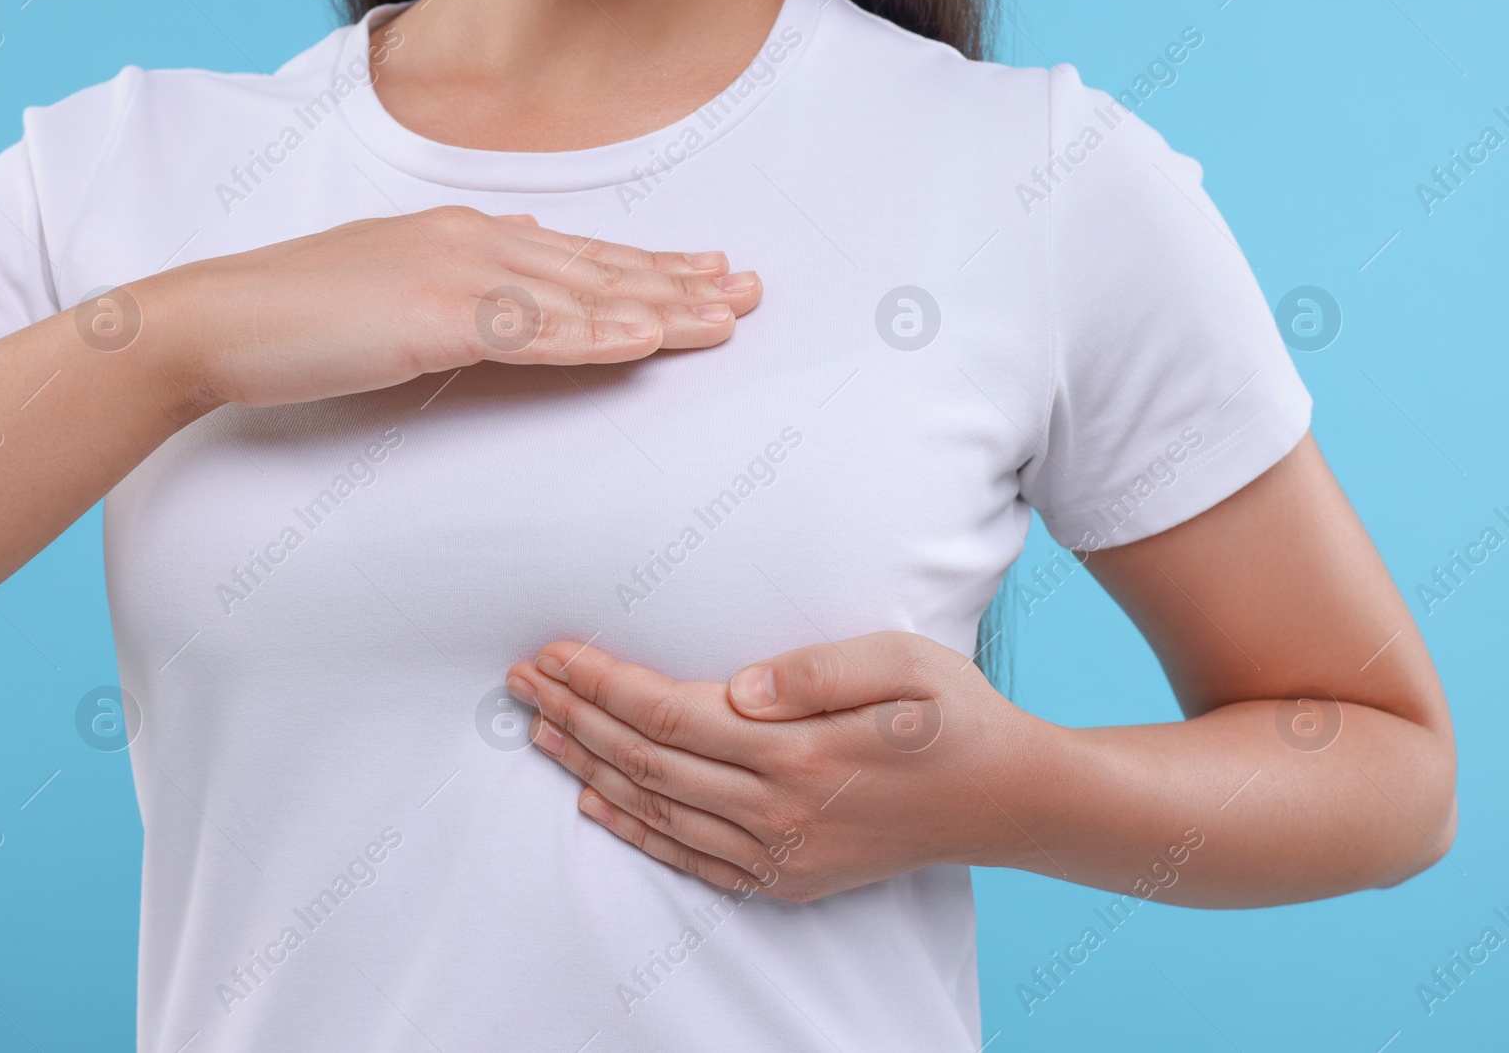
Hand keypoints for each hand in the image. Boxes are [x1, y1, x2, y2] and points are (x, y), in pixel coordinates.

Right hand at [140, 209, 760, 408]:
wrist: (220, 318)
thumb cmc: (302, 314)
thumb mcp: (397, 287)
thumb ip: (460, 286)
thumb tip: (513, 280)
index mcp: (468, 236)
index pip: (580, 257)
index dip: (650, 267)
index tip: (708, 273)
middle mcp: (476, 242)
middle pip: (599, 270)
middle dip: (681, 283)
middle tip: (750, 293)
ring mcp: (459, 274)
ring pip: (583, 296)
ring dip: (660, 308)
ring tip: (726, 319)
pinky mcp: (438, 316)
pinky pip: (535, 331)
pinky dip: (596, 334)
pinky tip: (647, 339)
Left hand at [505, 632, 1047, 901]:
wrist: (1010, 802)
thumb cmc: (957, 718)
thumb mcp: (906, 664)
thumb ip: (819, 671)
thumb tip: (738, 687)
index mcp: (799, 751)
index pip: (669, 715)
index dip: (603, 683)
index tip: (555, 654)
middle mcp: (778, 811)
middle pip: (646, 762)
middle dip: (576, 716)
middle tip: (522, 682)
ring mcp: (780, 853)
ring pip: (655, 809)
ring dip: (588, 768)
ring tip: (540, 730)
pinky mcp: (787, 877)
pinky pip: (689, 858)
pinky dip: (633, 831)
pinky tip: (596, 804)